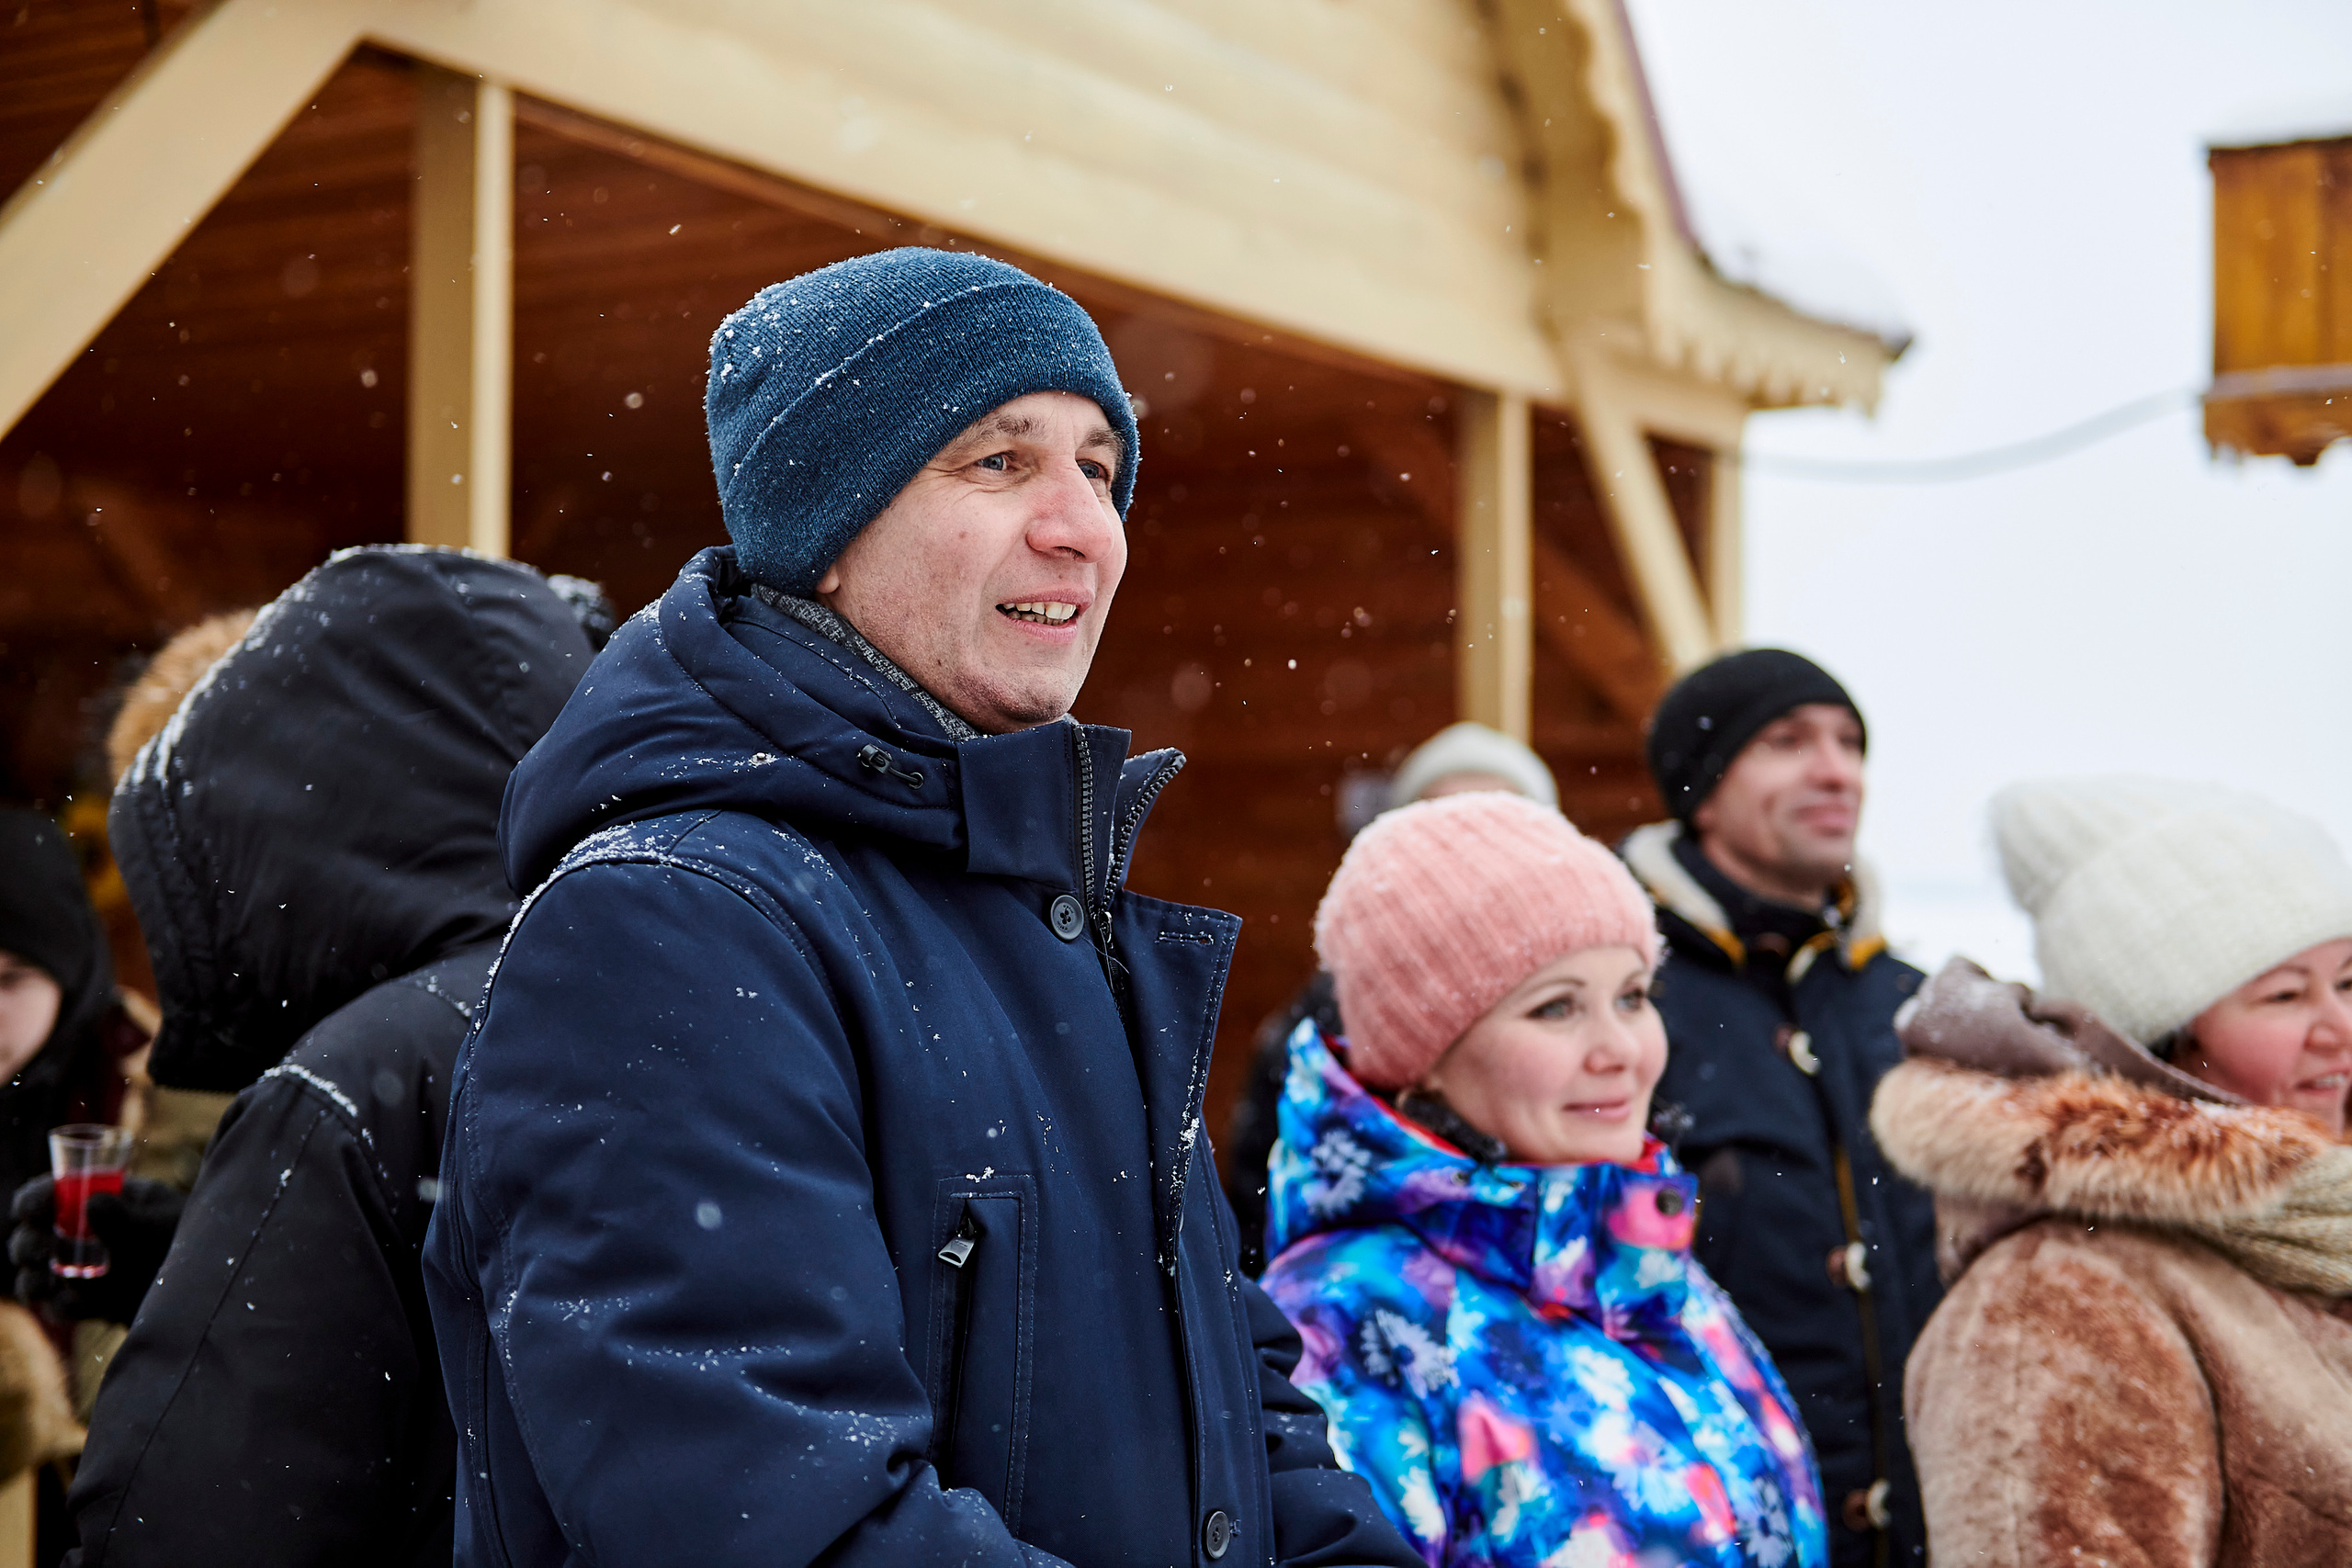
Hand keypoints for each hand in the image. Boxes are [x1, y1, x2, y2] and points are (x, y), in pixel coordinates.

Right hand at [10, 1173, 185, 1324]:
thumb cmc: (194, 1242)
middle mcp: (89, 1231)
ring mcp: (88, 1267)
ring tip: (45, 1284)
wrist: (214, 1288)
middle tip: (40, 1252)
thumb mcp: (159, 1226)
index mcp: (106, 1197)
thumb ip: (124, 1218)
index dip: (35, 1199)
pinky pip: (61, 1306)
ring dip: (33, 1281)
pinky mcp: (94, 1301)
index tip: (33, 1211)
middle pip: (34, 1235)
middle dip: (28, 1244)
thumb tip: (90, 1205)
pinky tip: (79, 1305)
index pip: (54, 1191)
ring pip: (39, 1274)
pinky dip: (62, 1307)